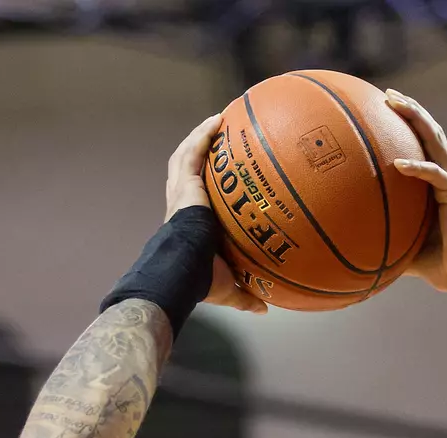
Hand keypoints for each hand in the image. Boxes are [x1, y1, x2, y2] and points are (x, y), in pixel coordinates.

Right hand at [165, 114, 267, 314]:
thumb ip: (245, 295)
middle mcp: (183, 205)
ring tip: (217, 121)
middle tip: (218, 139)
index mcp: (190, 226)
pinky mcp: (184, 184)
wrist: (185, 271)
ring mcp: (182, 193)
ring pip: (185, 157)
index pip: (196, 200)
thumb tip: (264, 308)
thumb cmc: (202, 281)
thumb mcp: (229, 288)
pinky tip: (217, 120)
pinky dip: (202, 135)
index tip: (221, 178)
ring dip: (199, 138)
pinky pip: (191, 152)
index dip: (204, 187)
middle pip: (187, 172)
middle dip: (200, 153)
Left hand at [385, 90, 446, 295]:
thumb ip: (383, 237)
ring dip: (417, 120)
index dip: (408, 125)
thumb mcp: (403, 248)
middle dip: (410, 110)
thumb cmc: (441, 266)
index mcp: (437, 185)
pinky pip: (436, 177)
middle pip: (430, 134)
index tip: (384, 110)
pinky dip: (418, 168)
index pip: (423, 146)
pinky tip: (398, 164)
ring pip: (436, 143)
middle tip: (387, 94)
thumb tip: (349, 243)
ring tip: (396, 104)